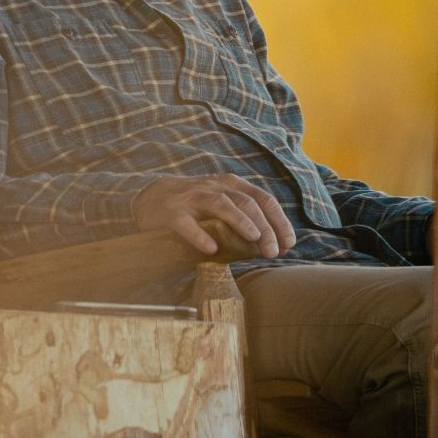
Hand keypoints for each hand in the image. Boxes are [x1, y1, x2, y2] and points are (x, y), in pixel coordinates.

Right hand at [132, 174, 296, 257]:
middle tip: (274, 251)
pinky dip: (200, 236)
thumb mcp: (219, 205)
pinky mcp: (171, 213)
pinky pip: (187, 224)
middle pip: (246, 203)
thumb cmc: (192, 208)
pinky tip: (211, 249)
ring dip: (241, 223)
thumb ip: (241, 220)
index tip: (289, 243)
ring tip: (254, 240)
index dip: (279, 220)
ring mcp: (192, 198)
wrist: (149, 199)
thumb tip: (271, 245)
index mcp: (230, 186)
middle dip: (265, 227)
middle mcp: (214, 188)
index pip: (262, 198)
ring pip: (222, 205)